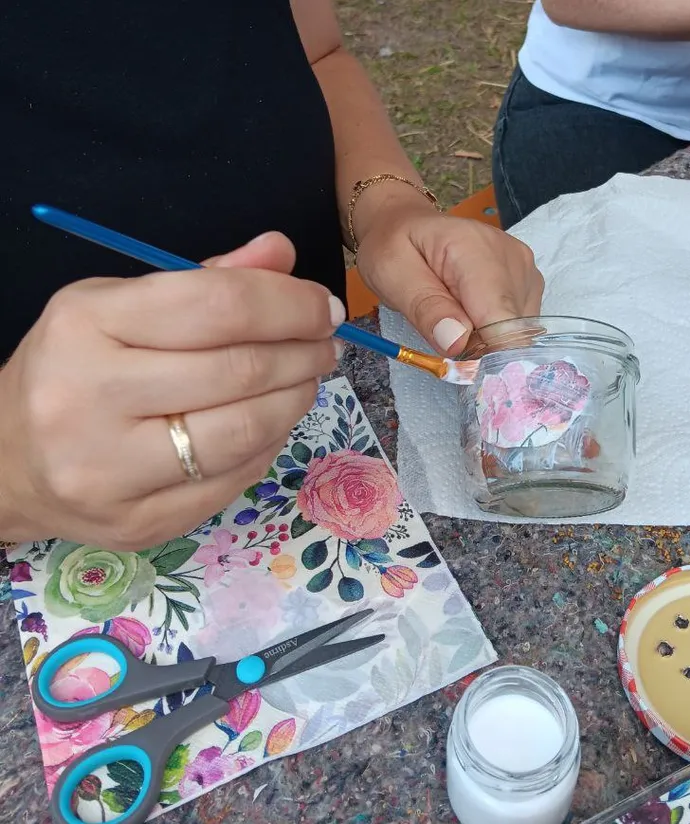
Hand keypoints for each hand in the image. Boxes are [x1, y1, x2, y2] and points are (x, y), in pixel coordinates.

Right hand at [0, 232, 344, 550]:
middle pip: (240, 370)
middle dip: (304, 351)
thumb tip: (281, 252)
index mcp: (86, 324)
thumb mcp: (120, 305)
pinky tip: (272, 422)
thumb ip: (205, 280)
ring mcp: (110, 471)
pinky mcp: (138, 523)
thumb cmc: (75, 368)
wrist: (6, 461)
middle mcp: (90, 398)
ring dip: (297, 398)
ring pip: (247, 430)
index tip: (323, 305)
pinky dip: (270, 444)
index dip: (289, 303)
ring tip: (307, 378)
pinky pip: (236, 479)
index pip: (218, 305)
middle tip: (327, 343)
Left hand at [354, 195, 543, 353]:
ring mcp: (526, 272)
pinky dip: (492, 333)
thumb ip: (425, 308)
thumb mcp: (392, 275)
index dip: (481, 352)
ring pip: (517, 334)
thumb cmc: (395, 247)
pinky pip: (517, 328)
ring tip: (452, 315)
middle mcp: (513, 259)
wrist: (406, 224)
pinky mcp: (528, 285)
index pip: (500, 318)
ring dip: (485, 340)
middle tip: (442, 329)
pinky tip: (469, 314)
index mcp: (477, 249)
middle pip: (511, 331)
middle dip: (479, 346)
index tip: (456, 364)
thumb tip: (457, 343)